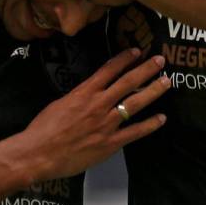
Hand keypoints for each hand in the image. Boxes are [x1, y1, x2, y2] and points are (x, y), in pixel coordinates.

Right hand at [22, 48, 169, 179]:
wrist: (39, 153)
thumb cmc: (43, 129)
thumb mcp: (60, 104)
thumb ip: (79, 97)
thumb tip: (90, 93)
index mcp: (84, 92)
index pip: (109, 69)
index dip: (124, 58)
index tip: (136, 51)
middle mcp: (99, 104)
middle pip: (127, 82)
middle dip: (146, 69)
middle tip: (160, 60)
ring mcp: (107, 124)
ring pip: (135, 103)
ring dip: (153, 91)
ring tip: (166, 81)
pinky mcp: (110, 143)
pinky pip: (135, 132)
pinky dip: (150, 125)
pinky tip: (162, 118)